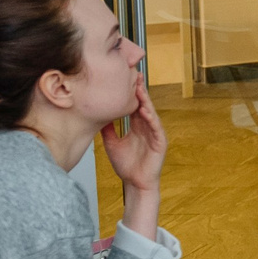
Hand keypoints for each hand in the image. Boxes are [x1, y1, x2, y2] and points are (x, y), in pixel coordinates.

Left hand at [100, 76, 166, 212]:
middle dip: (140, 90)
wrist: (135, 183)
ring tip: (139, 88)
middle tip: (134, 74)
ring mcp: (154, 133)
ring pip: (150, 112)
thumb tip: (97, 116)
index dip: (130, 92)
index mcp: (137, 126)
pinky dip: (150, 117)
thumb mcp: (112, 144)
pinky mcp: (160, 142)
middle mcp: (147, 127)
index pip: (134, 105)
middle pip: (144, 104)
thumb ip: (108, 130)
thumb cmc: (127, 166)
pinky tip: (145, 109)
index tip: (124, 78)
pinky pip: (155, 127)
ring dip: (145, 100)